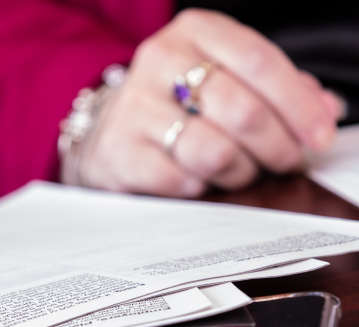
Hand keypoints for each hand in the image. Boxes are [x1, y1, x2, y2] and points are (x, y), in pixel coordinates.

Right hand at [72, 9, 340, 197]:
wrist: (109, 133)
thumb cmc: (175, 106)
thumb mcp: (222, 80)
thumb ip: (275, 91)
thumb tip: (324, 111)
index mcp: (194, 32)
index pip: (259, 61)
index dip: (298, 105)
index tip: (318, 137)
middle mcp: (161, 61)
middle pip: (242, 111)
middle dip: (277, 147)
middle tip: (283, 162)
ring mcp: (136, 108)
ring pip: (215, 152)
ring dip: (240, 172)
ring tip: (238, 172)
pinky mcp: (121, 153)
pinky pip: (182, 181)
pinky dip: (201, 188)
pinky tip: (198, 179)